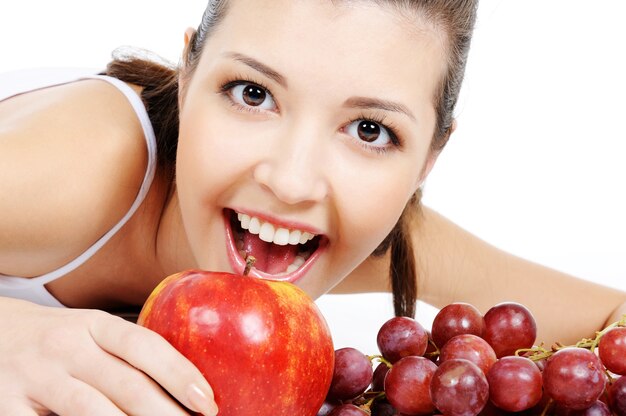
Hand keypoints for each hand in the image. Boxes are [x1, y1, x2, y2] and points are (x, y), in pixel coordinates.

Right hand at [0, 297, 217, 415]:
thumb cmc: (59, 338)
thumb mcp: (93, 332)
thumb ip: (129, 351)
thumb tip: (187, 386)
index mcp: (94, 325)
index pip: (145, 346)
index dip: (180, 374)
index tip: (207, 402)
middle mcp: (67, 346)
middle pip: (127, 384)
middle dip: (167, 413)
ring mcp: (37, 377)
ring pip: (93, 410)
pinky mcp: (10, 405)